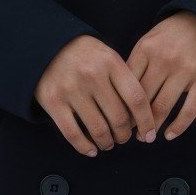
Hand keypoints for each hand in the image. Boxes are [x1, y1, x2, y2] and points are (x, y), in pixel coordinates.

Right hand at [34, 34, 157, 156]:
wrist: (46, 45)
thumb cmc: (84, 55)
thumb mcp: (107, 56)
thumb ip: (124, 80)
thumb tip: (141, 116)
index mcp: (111, 62)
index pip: (136, 98)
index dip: (146, 121)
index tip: (149, 134)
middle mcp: (92, 75)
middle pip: (119, 117)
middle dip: (124, 135)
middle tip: (123, 138)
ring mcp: (71, 88)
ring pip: (98, 129)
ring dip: (107, 142)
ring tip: (108, 143)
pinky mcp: (53, 101)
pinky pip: (73, 133)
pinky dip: (84, 147)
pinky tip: (91, 149)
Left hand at [125, 11, 195, 141]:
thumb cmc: (171, 36)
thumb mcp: (149, 41)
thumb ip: (135, 64)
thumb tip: (118, 96)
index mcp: (146, 49)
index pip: (127, 84)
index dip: (120, 105)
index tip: (117, 118)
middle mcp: (165, 59)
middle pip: (142, 98)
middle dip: (134, 120)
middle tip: (129, 133)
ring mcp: (186, 70)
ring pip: (163, 107)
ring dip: (152, 127)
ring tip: (146, 136)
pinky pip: (190, 110)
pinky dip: (178, 127)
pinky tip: (169, 135)